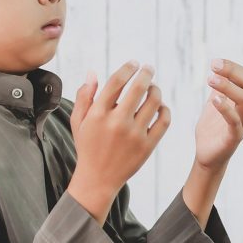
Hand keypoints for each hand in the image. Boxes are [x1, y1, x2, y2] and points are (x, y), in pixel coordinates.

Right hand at [68, 60, 171, 203]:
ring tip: (153, 88)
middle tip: (148, 68)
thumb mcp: (78, 122)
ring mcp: (135, 135)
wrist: (98, 179)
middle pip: (138, 88)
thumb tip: (93, 72)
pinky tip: (160, 106)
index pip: (116, 82)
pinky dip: (164, 109)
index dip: (128, 68)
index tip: (134, 63)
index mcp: (98, 114)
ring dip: (155, 90)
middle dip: (146, 73)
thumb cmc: (87, 147)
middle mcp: (117, 123)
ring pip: (154, 102)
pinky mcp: (148, 146)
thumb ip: (84, 96)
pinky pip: (164, 121)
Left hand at [195, 58, 242, 169]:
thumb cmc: (212, 129)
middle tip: (213, 65)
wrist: (207, 156)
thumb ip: (219, 88)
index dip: (232, 67)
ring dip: (227, 86)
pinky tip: (214, 99)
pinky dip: (225, 108)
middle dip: (232, 72)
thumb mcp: (213, 103)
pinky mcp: (235, 137)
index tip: (214, 62)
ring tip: (210, 79)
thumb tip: (218, 68)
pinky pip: (234, 120)